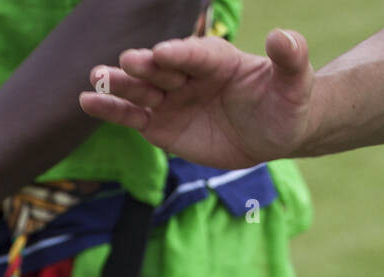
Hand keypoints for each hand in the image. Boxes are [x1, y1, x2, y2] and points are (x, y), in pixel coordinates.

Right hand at [79, 29, 314, 167]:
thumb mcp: (296, 83)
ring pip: (141, 90)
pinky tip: (88, 101)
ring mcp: (172, 99)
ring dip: (119, 85)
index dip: (181, 54)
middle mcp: (188, 74)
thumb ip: (291, 58)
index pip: (196, 55)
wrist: (273, 132)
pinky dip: (112, 110)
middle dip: (145, 66)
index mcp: (217, 58)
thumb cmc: (285, 102)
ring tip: (96, 79)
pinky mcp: (161, 125)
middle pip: (162, 69)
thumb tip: (284, 37)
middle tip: (128, 63)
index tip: (163, 53)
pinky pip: (133, 116)